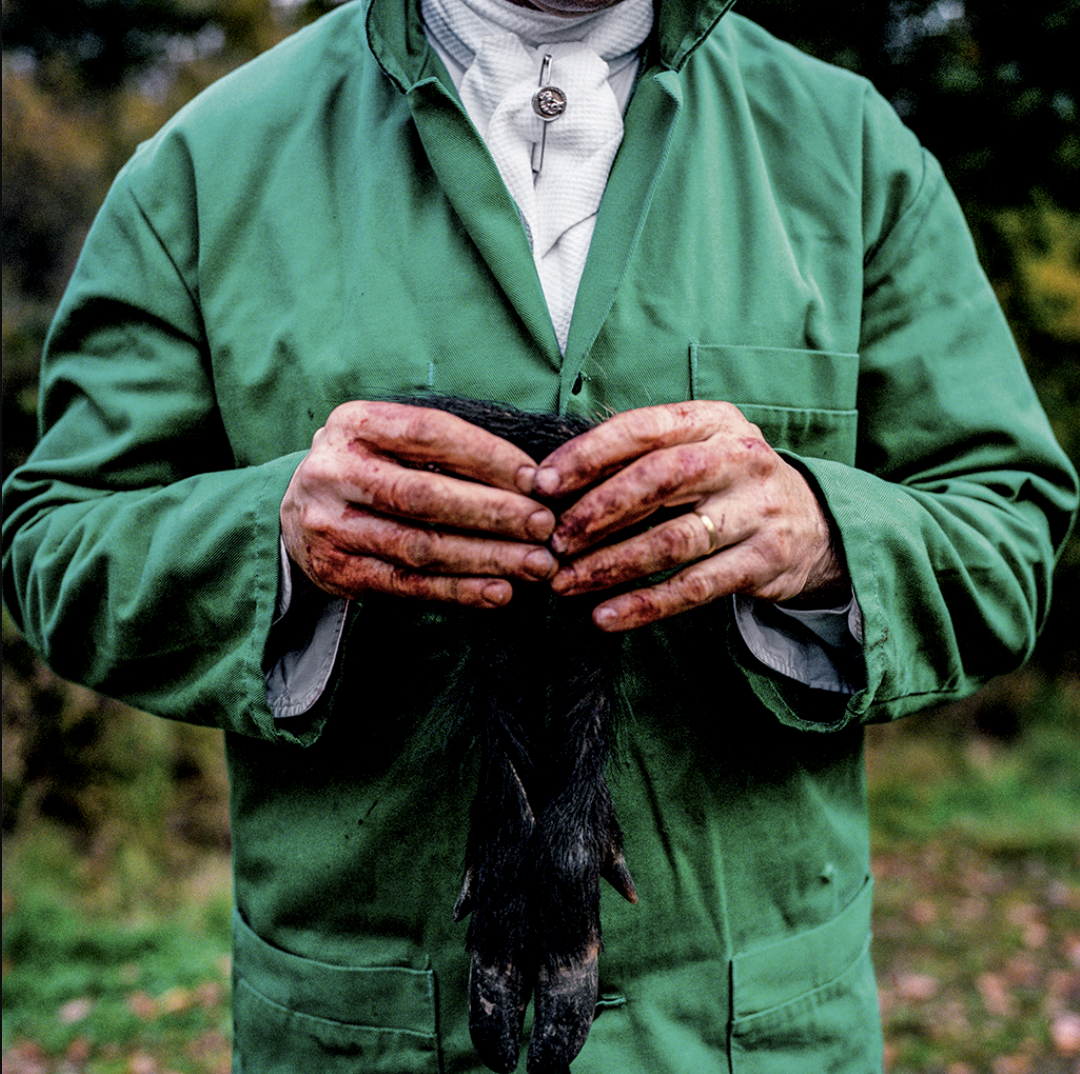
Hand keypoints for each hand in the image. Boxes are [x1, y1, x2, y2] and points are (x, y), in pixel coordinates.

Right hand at [281, 402, 557, 606]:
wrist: (296, 515)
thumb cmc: (371, 468)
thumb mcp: (390, 439)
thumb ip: (445, 449)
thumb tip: (532, 479)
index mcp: (354, 424)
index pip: (429, 434)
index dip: (488, 457)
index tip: (536, 480)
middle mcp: (334, 472)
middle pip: (424, 496)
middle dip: (494, 512)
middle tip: (544, 526)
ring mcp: (331, 526)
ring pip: (420, 547)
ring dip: (486, 558)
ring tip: (536, 565)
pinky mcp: (338, 572)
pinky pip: (408, 586)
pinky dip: (459, 591)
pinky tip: (499, 592)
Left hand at [534, 402, 846, 630]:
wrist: (811, 526)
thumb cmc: (725, 484)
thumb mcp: (695, 450)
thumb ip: (637, 457)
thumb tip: (552, 481)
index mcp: (714, 421)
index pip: (643, 428)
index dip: (588, 455)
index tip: (543, 484)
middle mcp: (741, 457)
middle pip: (659, 480)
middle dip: (597, 511)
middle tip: (554, 540)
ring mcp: (758, 509)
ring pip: (674, 540)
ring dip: (611, 565)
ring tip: (566, 583)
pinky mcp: (766, 559)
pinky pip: (695, 588)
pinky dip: (645, 605)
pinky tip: (605, 617)